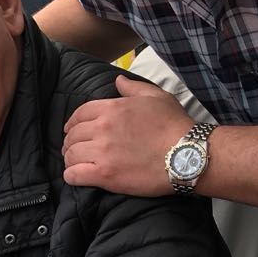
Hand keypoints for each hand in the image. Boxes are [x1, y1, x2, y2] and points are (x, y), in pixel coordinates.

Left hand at [62, 75, 192, 195]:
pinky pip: (74, 175)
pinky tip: (77, 176)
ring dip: (71, 159)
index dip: (73, 123)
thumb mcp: (156, 97)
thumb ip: (133, 88)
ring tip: (77, 163)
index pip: (79, 114)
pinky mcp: (105, 175)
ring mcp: (102, 152)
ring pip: (70, 155)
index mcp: (112, 108)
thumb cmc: (175, 125)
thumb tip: (118, 80)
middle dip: (71, 142)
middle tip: (76, 149)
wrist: (187, 154)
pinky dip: (72, 176)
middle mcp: (103, 128)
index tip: (73, 130)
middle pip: (72, 135)